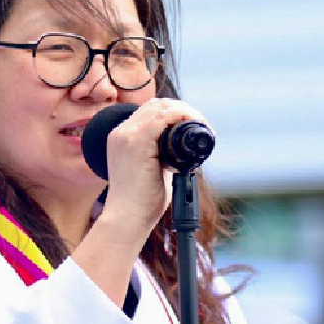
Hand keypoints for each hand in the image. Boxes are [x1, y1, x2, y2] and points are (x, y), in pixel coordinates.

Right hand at [99, 98, 209, 242]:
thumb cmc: (142, 203)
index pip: (150, 112)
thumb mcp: (154, 171)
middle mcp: (121, 132)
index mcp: (122, 138)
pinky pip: (162, 117)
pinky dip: (182, 116)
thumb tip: (186, 152)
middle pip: (156, 105)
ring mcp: (126, 135)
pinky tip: (195, 125)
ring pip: (161, 107)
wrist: (127, 219)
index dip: (175, 113)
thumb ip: (165, 157)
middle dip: (183, 110)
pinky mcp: (135, 142)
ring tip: (202, 126)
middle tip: (202, 125)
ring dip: (186, 112)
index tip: (194, 126)